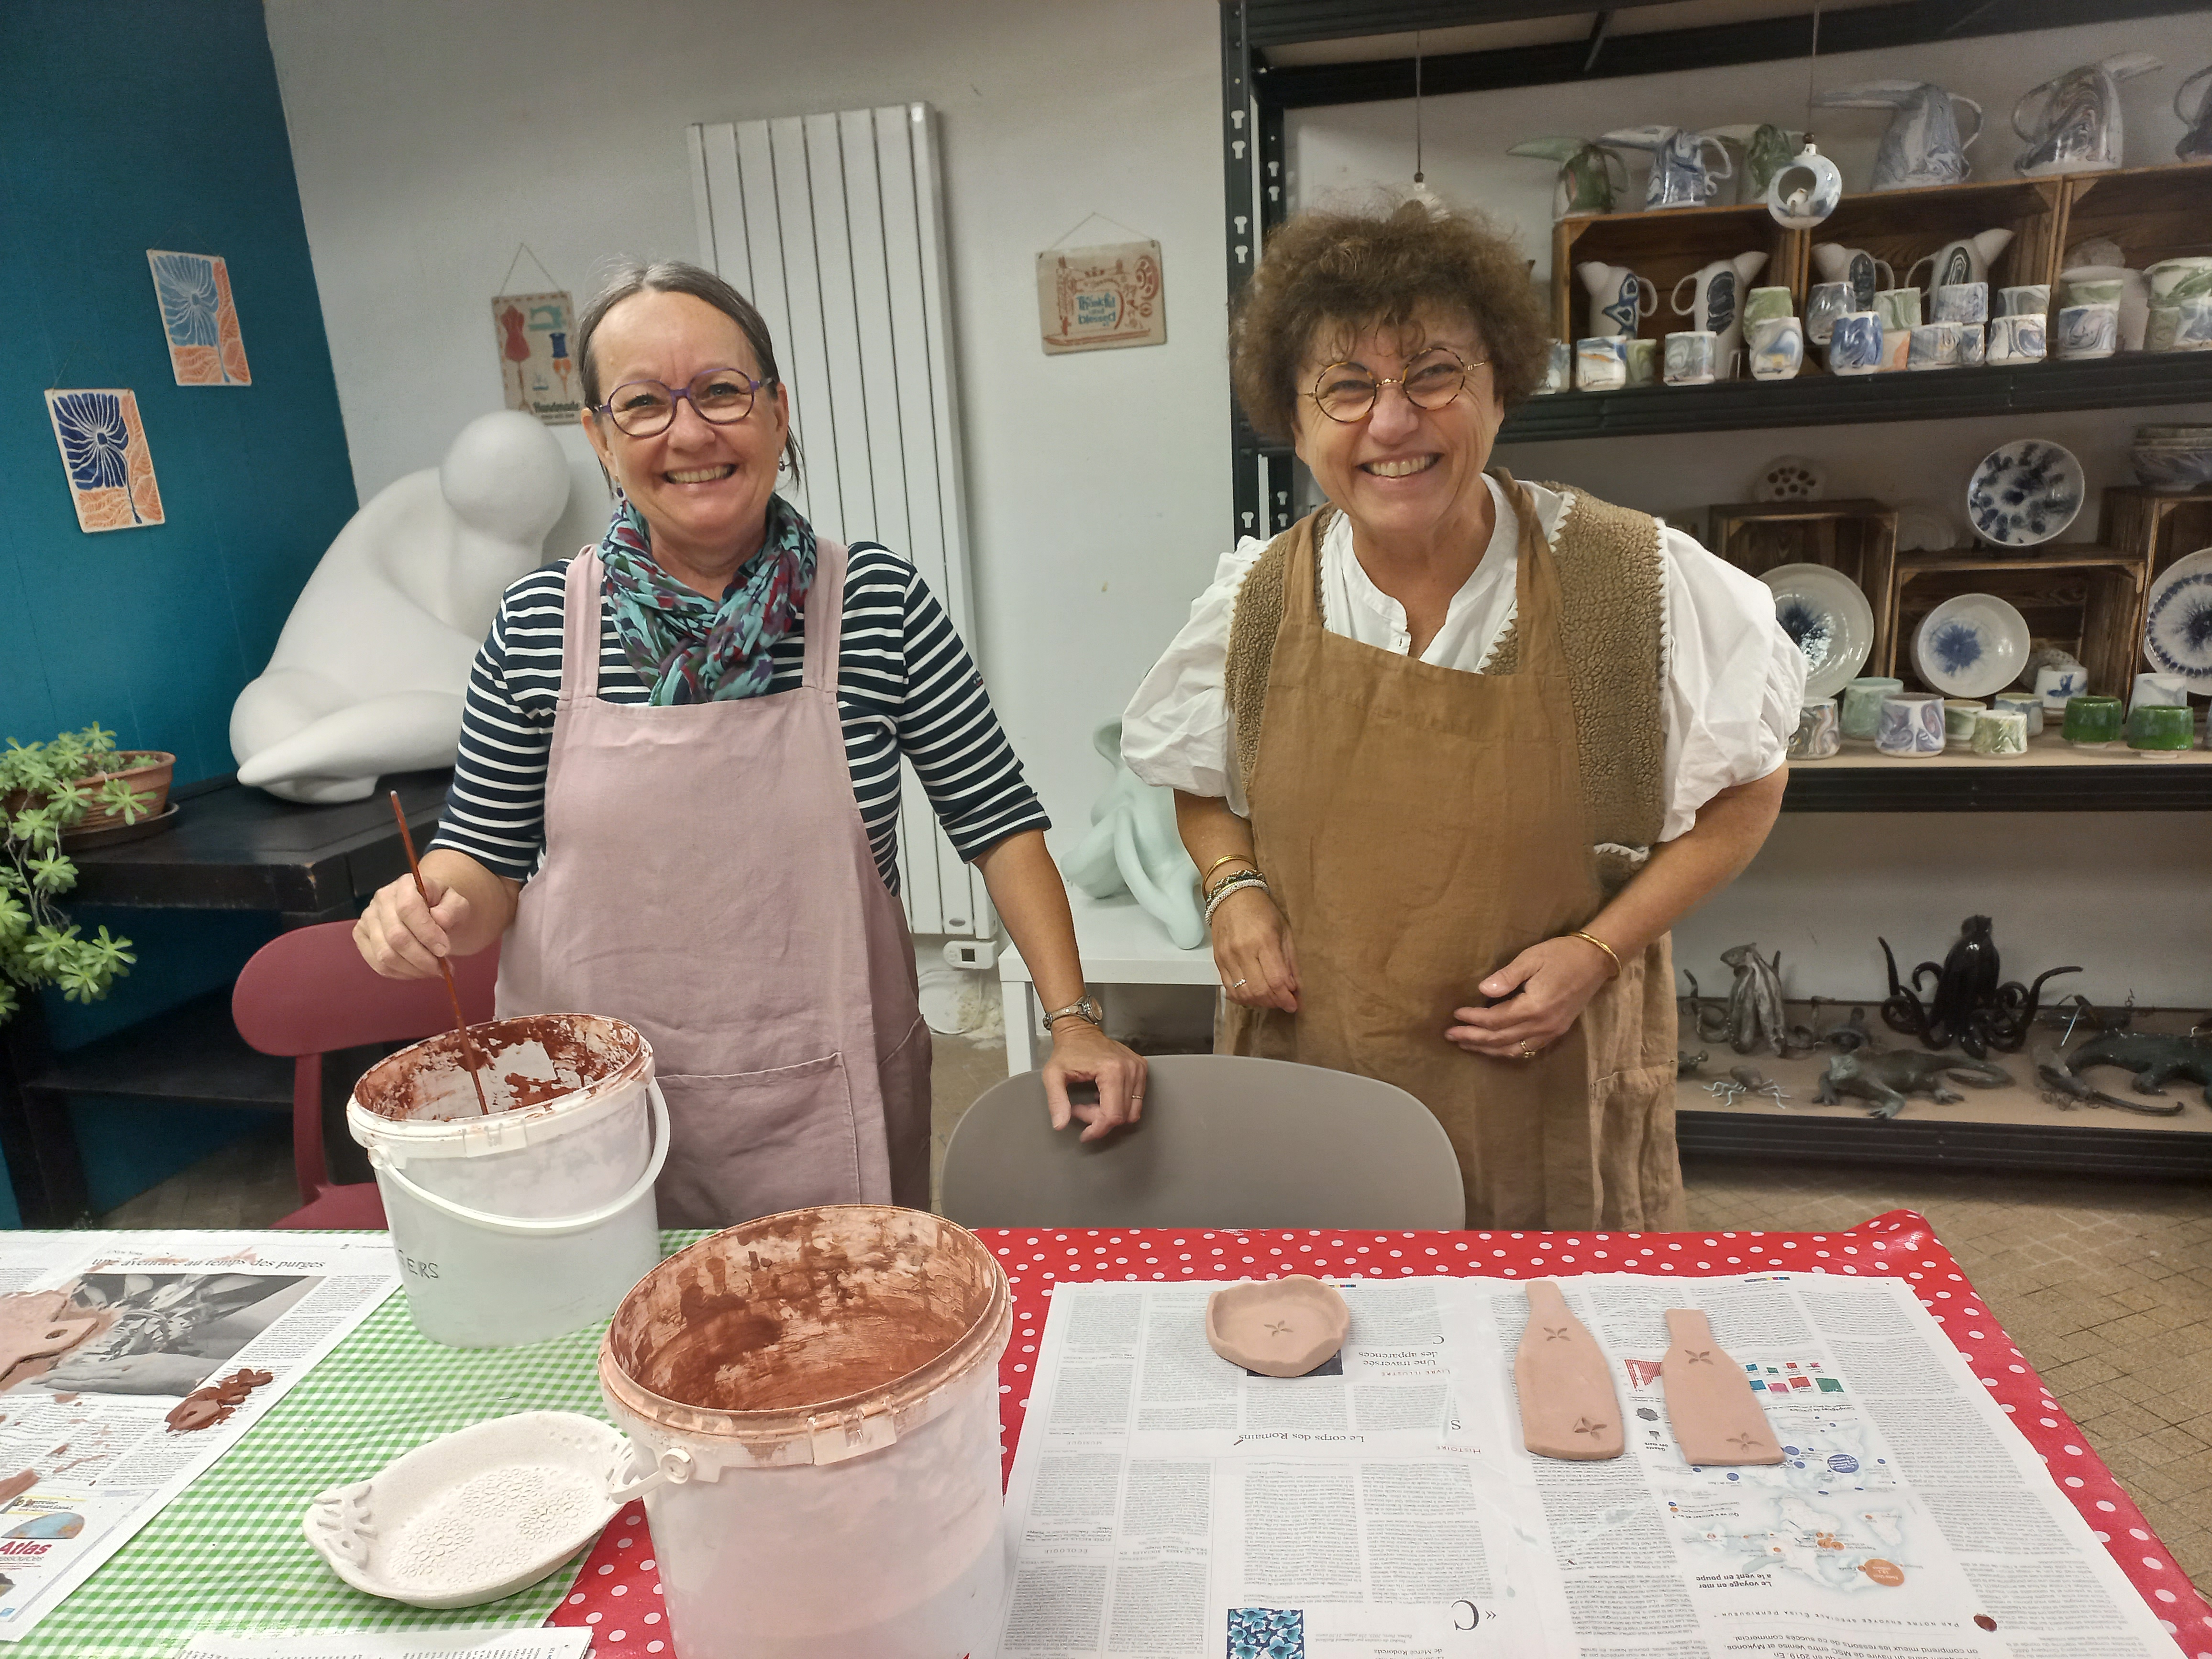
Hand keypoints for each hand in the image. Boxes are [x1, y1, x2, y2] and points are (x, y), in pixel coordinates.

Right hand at [355, 870, 470, 980]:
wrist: (428, 910)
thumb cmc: (442, 907)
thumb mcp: (457, 904)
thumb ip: (452, 909)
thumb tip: (440, 920)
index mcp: (405, 885)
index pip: (408, 909)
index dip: (427, 933)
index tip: (444, 950)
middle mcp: (382, 899)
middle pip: (396, 936)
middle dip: (422, 958)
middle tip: (442, 968)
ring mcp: (368, 918)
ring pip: (385, 954)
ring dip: (412, 969)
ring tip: (432, 970)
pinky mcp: (361, 936)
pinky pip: (378, 964)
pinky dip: (400, 973)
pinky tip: (417, 971)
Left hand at [1043, 1020, 1147, 1142]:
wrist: (1078, 1031)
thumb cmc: (1067, 1051)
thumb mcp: (1053, 1075)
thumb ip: (1056, 1101)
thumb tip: (1060, 1124)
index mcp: (1112, 1070)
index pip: (1113, 1116)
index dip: (1097, 1128)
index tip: (1085, 1132)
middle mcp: (1130, 1069)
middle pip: (1123, 1115)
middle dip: (1100, 1120)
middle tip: (1082, 1109)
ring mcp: (1138, 1068)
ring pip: (1132, 1111)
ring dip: (1110, 1114)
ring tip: (1092, 1102)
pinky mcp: (1140, 1069)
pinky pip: (1136, 1100)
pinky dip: (1120, 1105)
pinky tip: (1102, 1096)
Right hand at [1210, 885, 1298, 1012]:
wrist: (1232, 895)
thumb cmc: (1262, 910)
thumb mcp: (1284, 930)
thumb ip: (1290, 960)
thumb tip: (1295, 988)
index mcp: (1264, 941)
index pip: (1275, 980)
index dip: (1286, 997)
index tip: (1294, 1004)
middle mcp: (1243, 951)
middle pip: (1259, 991)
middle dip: (1275, 1002)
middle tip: (1284, 1002)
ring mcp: (1227, 957)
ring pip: (1243, 994)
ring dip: (1260, 1002)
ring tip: (1270, 999)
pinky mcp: (1217, 961)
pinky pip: (1229, 989)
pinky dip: (1243, 998)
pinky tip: (1253, 995)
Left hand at [1446, 935, 1613, 1058]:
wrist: (1595, 960)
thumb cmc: (1561, 955)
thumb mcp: (1531, 958)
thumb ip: (1507, 976)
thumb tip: (1483, 990)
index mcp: (1534, 1007)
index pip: (1495, 1020)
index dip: (1473, 1019)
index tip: (1455, 1014)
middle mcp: (1543, 1025)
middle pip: (1500, 1039)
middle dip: (1473, 1038)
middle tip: (1450, 1035)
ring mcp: (1551, 1031)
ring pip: (1513, 1049)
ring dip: (1487, 1049)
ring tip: (1466, 1045)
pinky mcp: (1557, 1031)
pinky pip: (1528, 1048)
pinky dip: (1507, 1050)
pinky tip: (1494, 1047)